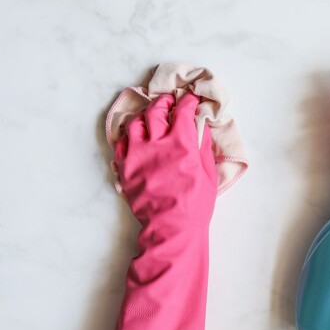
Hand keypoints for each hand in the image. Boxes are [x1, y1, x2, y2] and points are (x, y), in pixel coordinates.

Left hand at [110, 93, 217, 329]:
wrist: (172, 228)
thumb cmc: (196, 204)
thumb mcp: (208, 174)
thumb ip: (203, 147)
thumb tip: (201, 127)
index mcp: (182, 143)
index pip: (183, 111)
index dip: (189, 102)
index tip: (192, 100)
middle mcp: (158, 143)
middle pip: (156, 111)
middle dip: (164, 103)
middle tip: (169, 103)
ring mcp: (138, 155)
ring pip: (136, 124)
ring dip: (144, 117)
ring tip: (150, 118)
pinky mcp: (125, 168)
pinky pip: (121, 144)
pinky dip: (129, 137)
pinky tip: (135, 138)